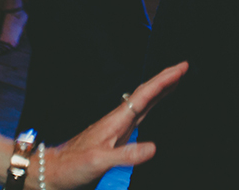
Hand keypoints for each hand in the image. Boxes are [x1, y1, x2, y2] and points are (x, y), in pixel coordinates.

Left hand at [36, 62, 187, 188]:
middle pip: (146, 94)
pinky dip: (151, 105)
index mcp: (117, 120)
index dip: (163, 81)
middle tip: (183, 68)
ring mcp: (117, 126)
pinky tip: (154, 106)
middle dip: (165, 80)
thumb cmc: (73, 165)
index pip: (145, 95)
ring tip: (174, 81)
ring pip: (143, 102)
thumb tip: (152, 147)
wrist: (55, 169)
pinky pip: (139, 114)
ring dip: (159, 90)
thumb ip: (125, 154)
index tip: (180, 68)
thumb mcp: (100, 161)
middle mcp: (118, 119)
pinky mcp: (116, 135)